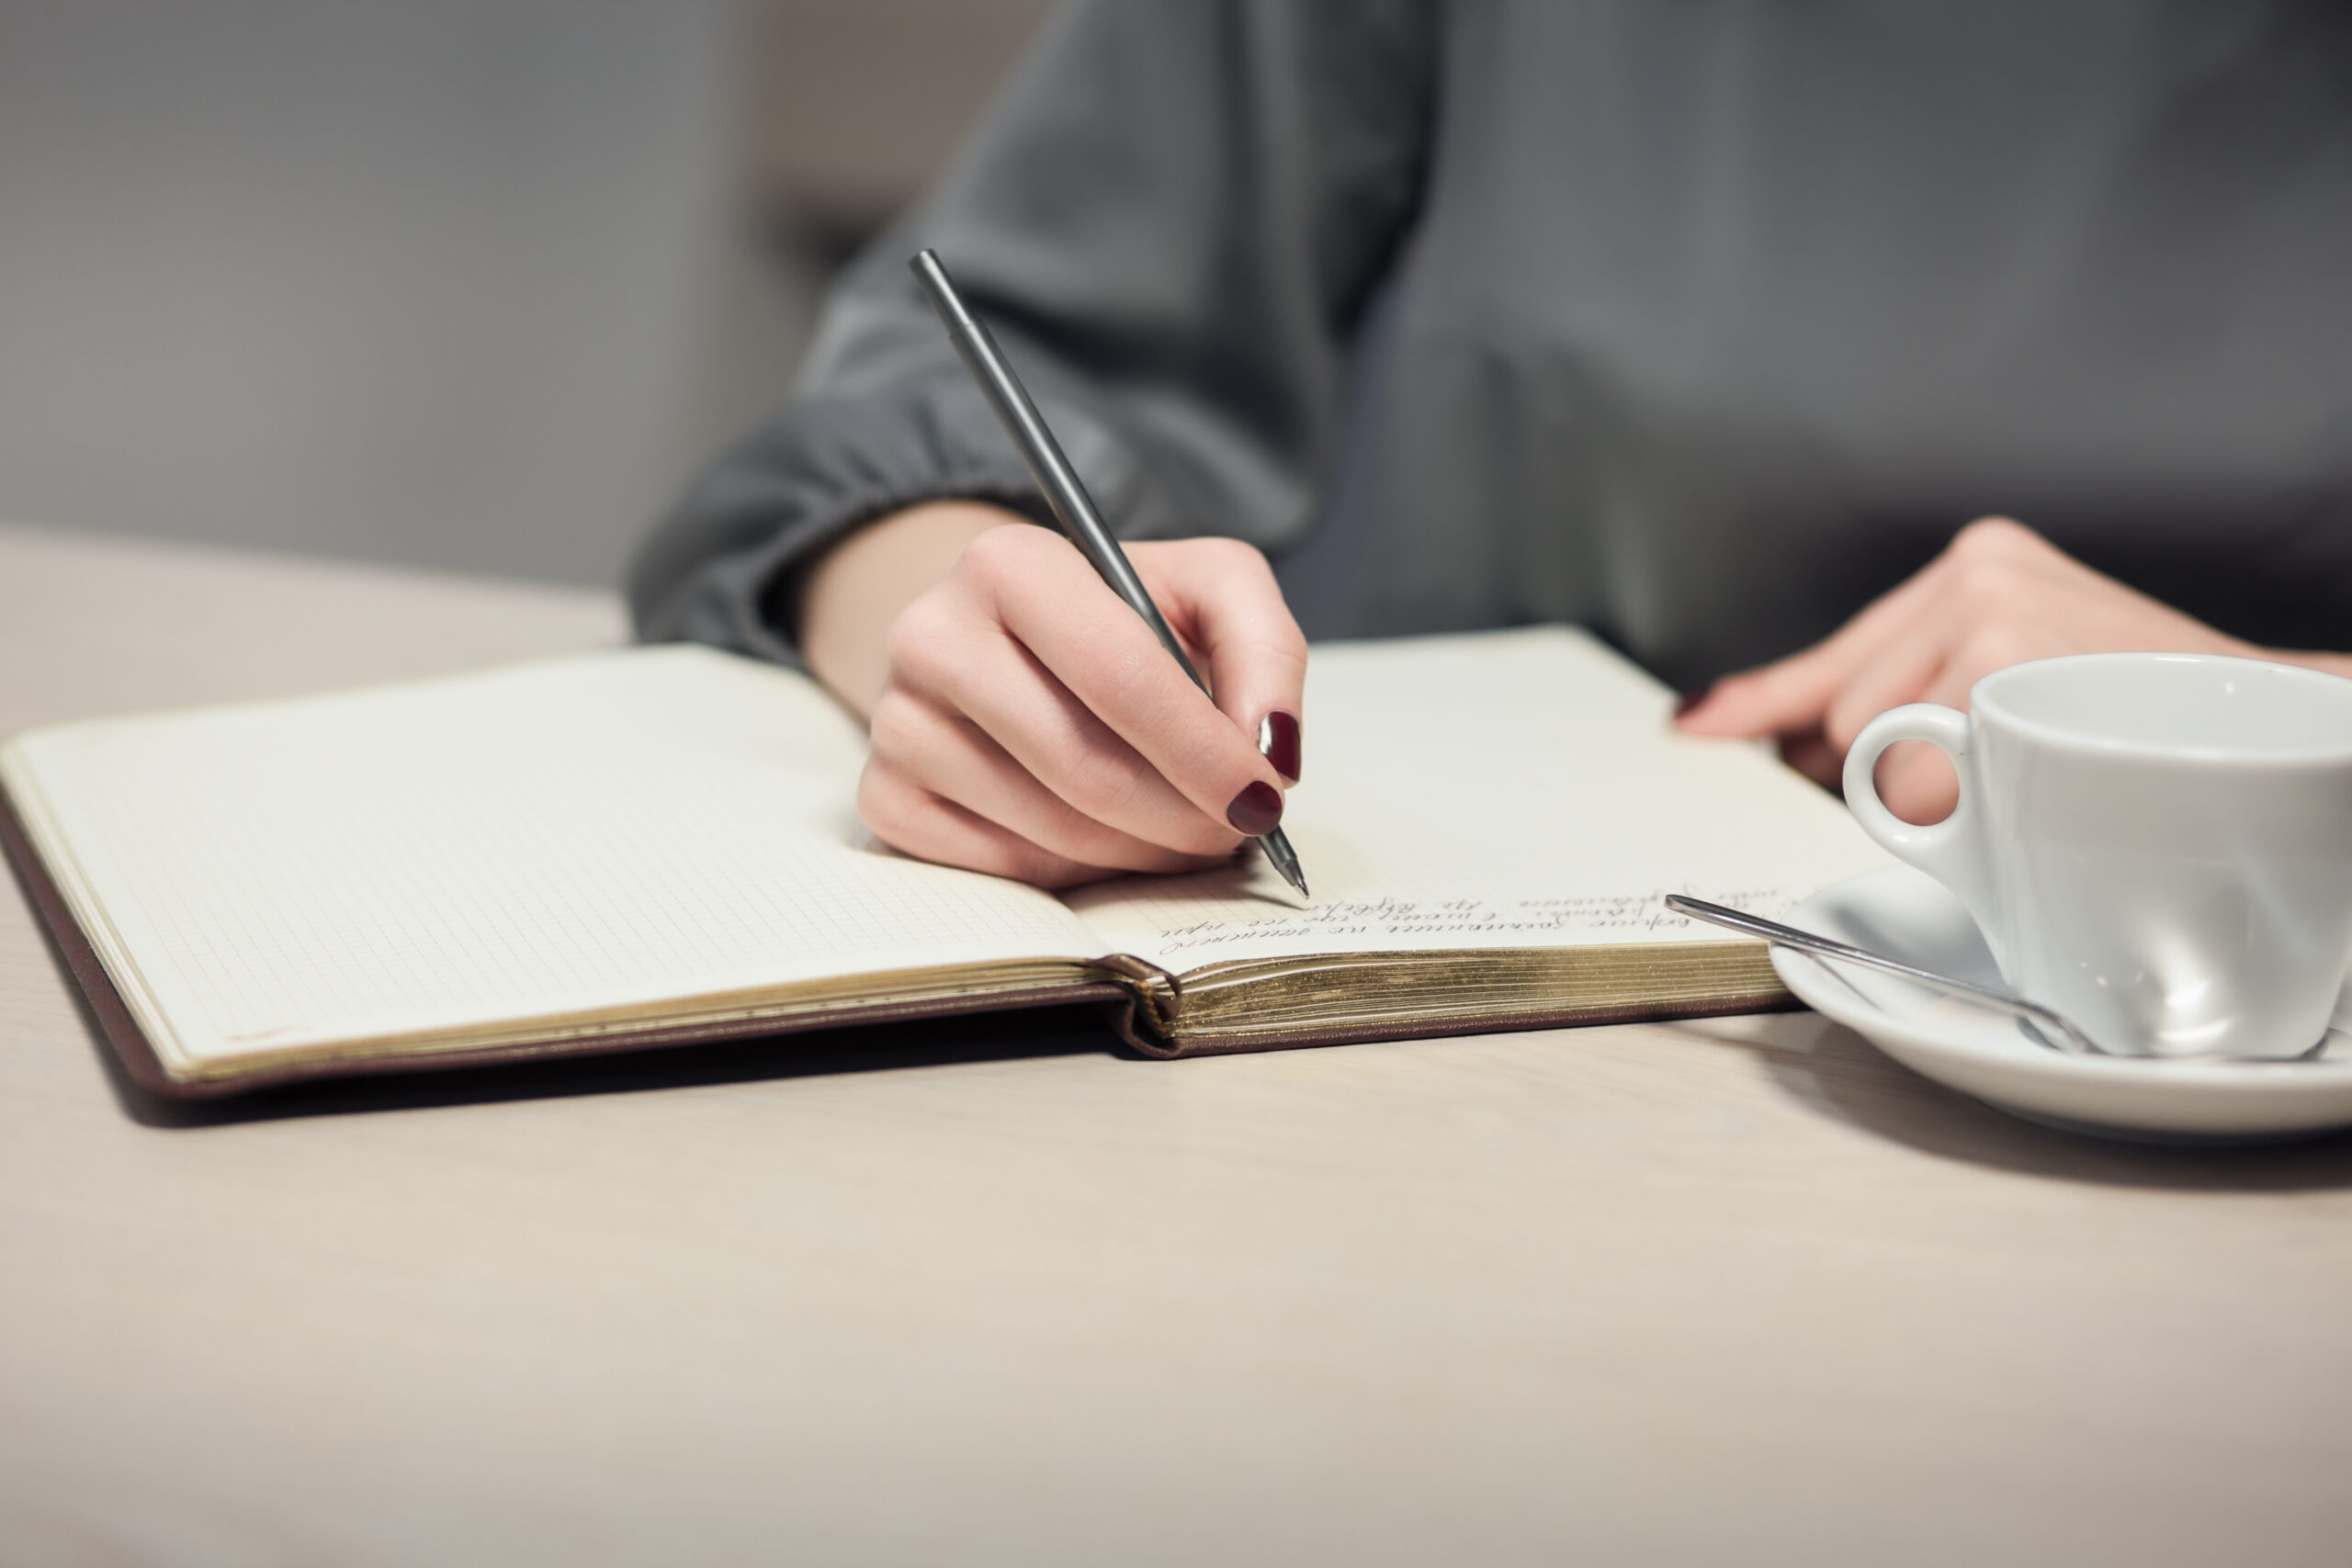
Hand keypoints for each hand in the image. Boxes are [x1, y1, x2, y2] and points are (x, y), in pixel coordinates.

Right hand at [801, 504, 1305, 887]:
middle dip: (1185, 818)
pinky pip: (1006, 871)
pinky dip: (1080, 873)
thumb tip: (1272, 745)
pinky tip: (1105, 836)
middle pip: (1086, 769)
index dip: (1204, 752)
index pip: (1120, 676)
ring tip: (1182, 828)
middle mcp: (932, 636)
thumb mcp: (1205, 588)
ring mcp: (897, 723)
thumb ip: (1265, 645)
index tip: (1262, 796)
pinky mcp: (885, 797)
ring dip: (1145, 852)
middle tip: (1236, 827)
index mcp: (1009, 563)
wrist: (1001, 638)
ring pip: (1053, 833)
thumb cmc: (1117, 618)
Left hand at [1673, 517, 2256, 821]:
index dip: (1763, 701)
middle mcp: (1973, 574)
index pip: (1839, 653)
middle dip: (1892, 776)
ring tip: (2039, 769)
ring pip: (1876, 752)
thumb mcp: (2023, 686)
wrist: (2280, 714)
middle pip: (1846, 720)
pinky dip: (1973, 797)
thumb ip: (1915, 705)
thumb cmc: (2149, 713)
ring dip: (1943, 794)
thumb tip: (1795, 747)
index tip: (1694, 727)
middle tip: (1996, 778)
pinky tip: (2042, 771)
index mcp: (1975, 569)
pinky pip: (1922, 771)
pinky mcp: (2003, 646)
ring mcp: (1988, 605)